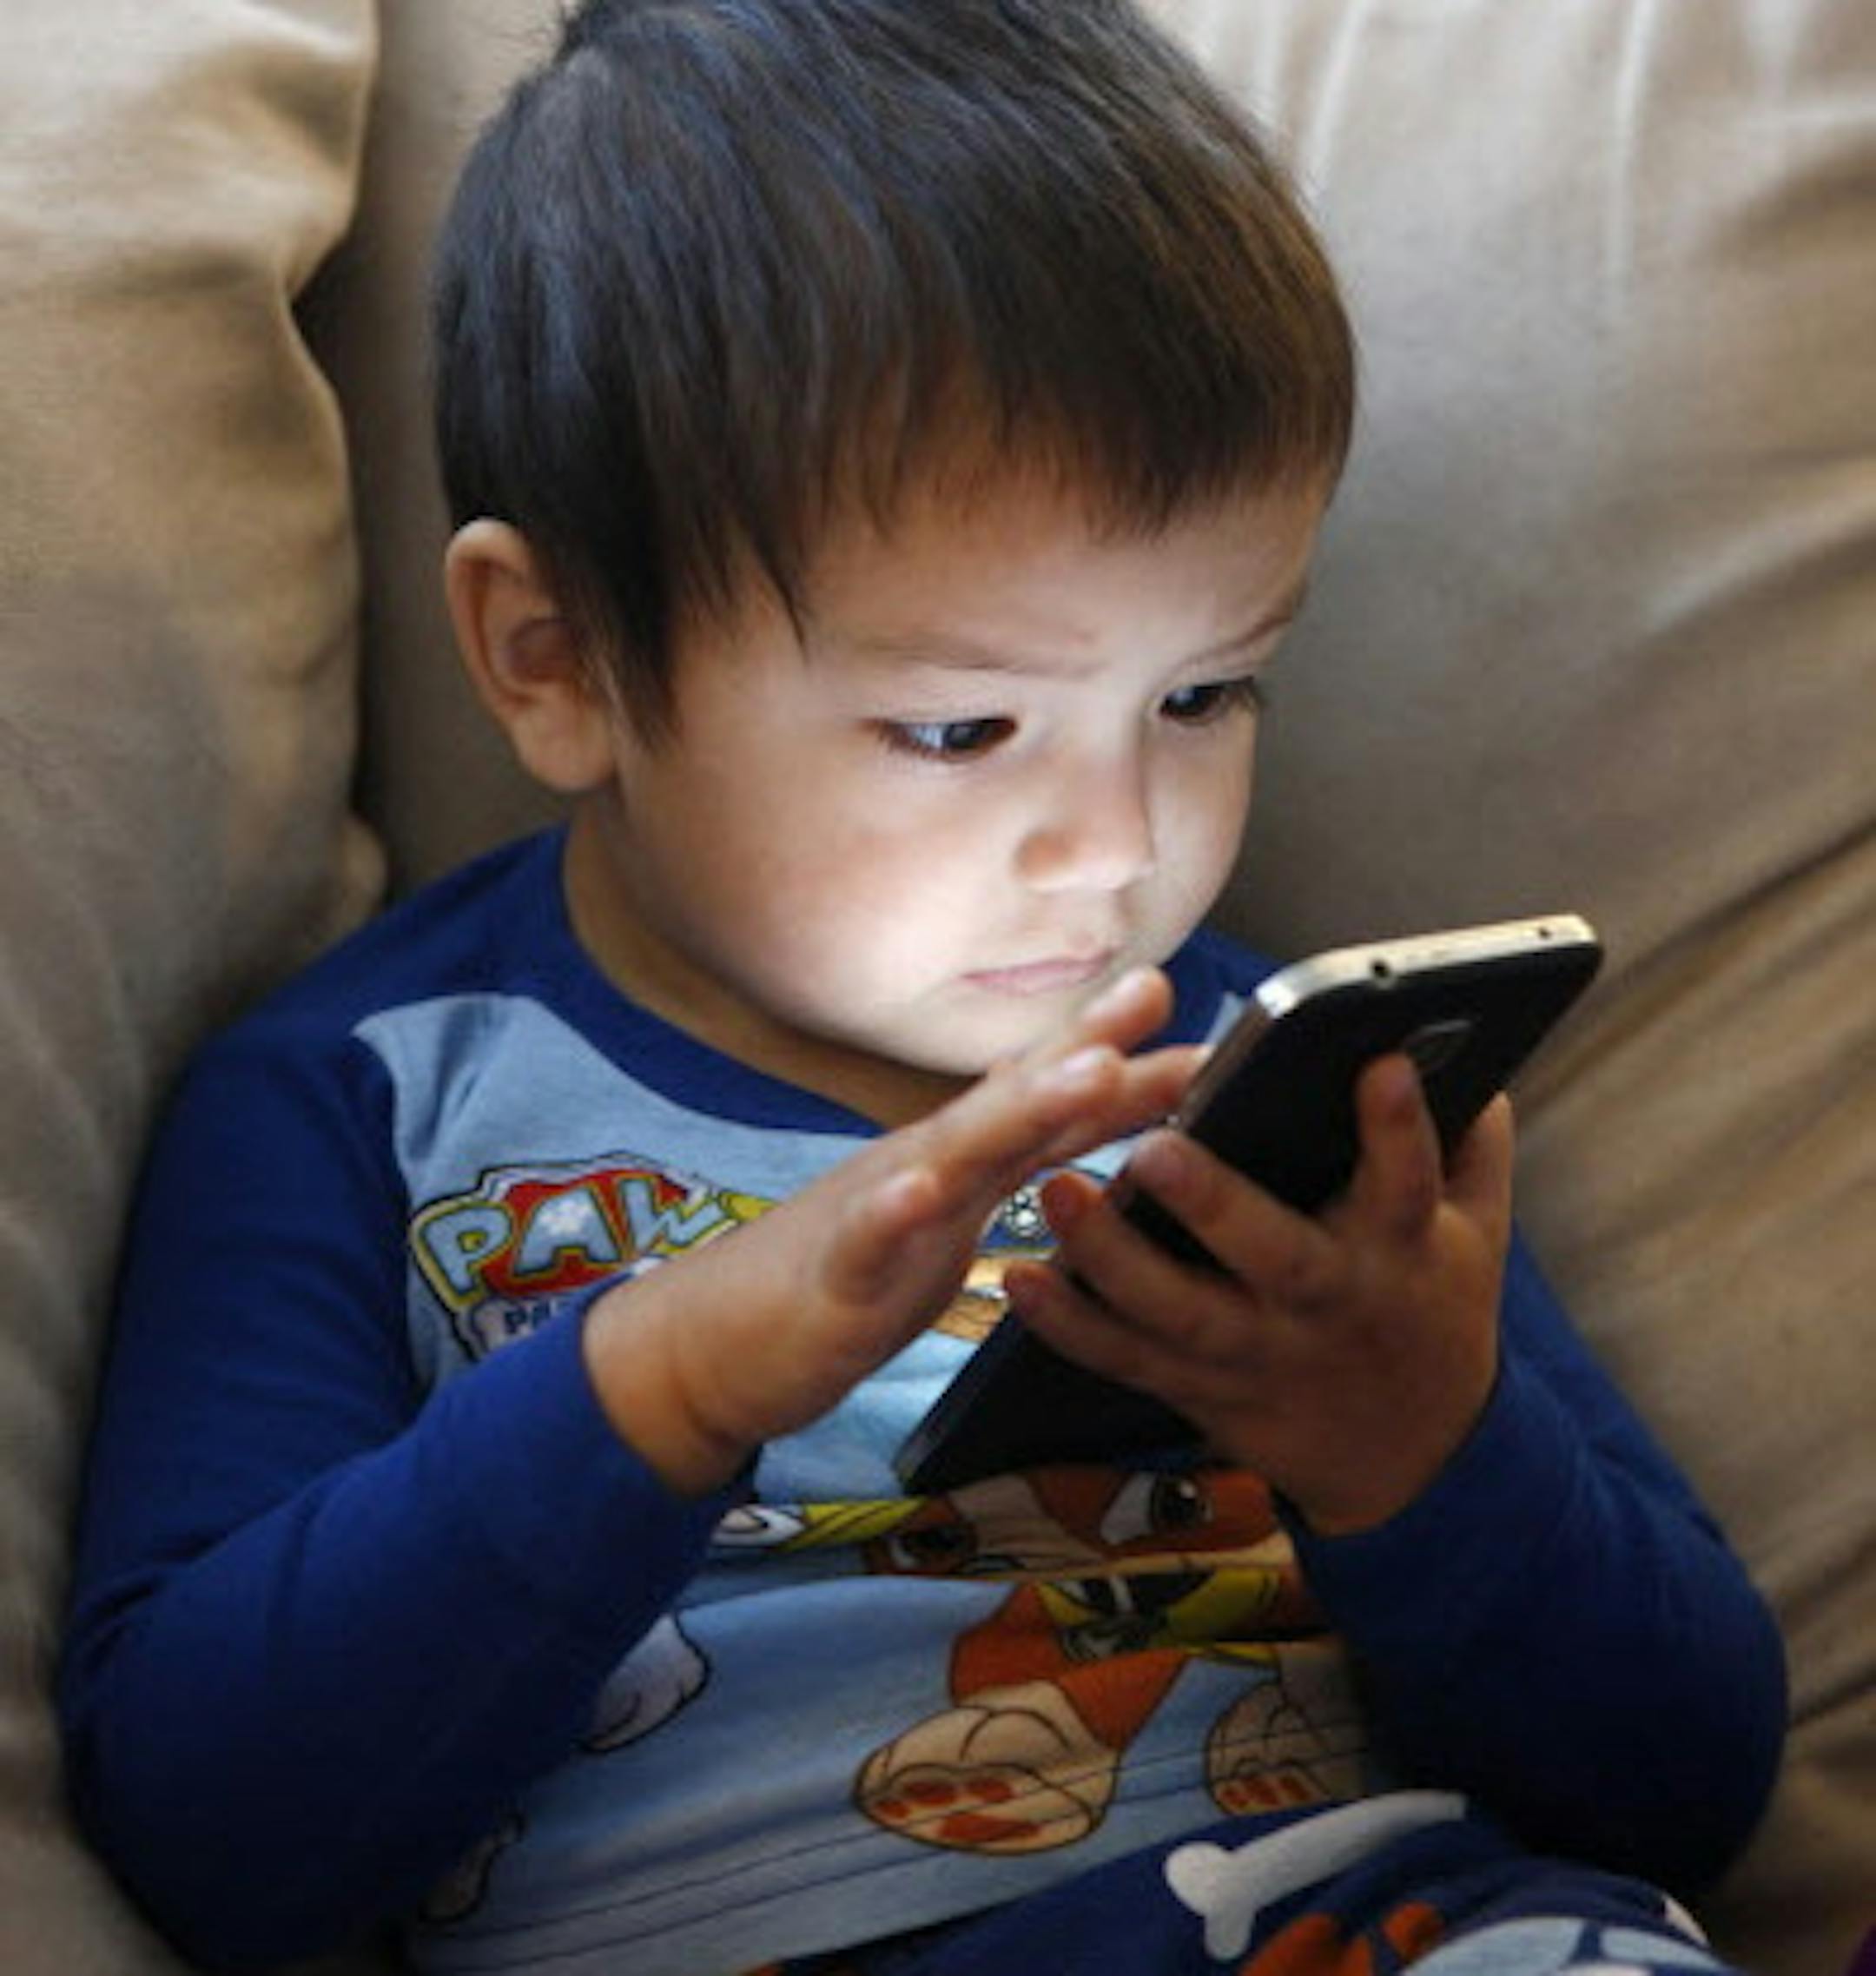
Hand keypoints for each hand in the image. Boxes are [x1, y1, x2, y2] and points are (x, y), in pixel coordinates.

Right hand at [582, 969, 1203, 1493]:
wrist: (711, 1343)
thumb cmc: (842, 1277)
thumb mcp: (946, 1214)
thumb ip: (1009, 1163)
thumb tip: (1083, 1120)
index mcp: (959, 1163)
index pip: (1050, 1102)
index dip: (1122, 1061)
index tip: (1197, 1021)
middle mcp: (926, 1168)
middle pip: (1017, 1100)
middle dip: (1089, 1046)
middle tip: (1157, 990)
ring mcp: (877, 1215)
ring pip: (958, 1154)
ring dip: (1023, 1108)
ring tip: (1088, 1073)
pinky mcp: (835, 1279)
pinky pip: (865, 1242)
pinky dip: (892, 1212)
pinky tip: (916, 1191)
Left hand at [1004, 1056, 1512, 1533]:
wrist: (1412, 1460)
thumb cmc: (1432, 1310)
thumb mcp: (1475, 1234)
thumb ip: (1472, 1145)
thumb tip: (1471, 1055)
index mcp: (1399, 1250)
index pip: (1408, 1182)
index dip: (1397, 1126)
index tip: (1377, 1061)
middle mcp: (1327, 1302)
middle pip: (1275, 1257)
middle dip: (1216, 1205)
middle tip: (1155, 1148)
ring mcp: (1260, 1353)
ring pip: (1181, 1313)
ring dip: (1112, 1258)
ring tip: (1056, 1189)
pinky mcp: (1203, 1389)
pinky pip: (1128, 1359)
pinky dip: (1071, 1324)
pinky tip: (1020, 1278)